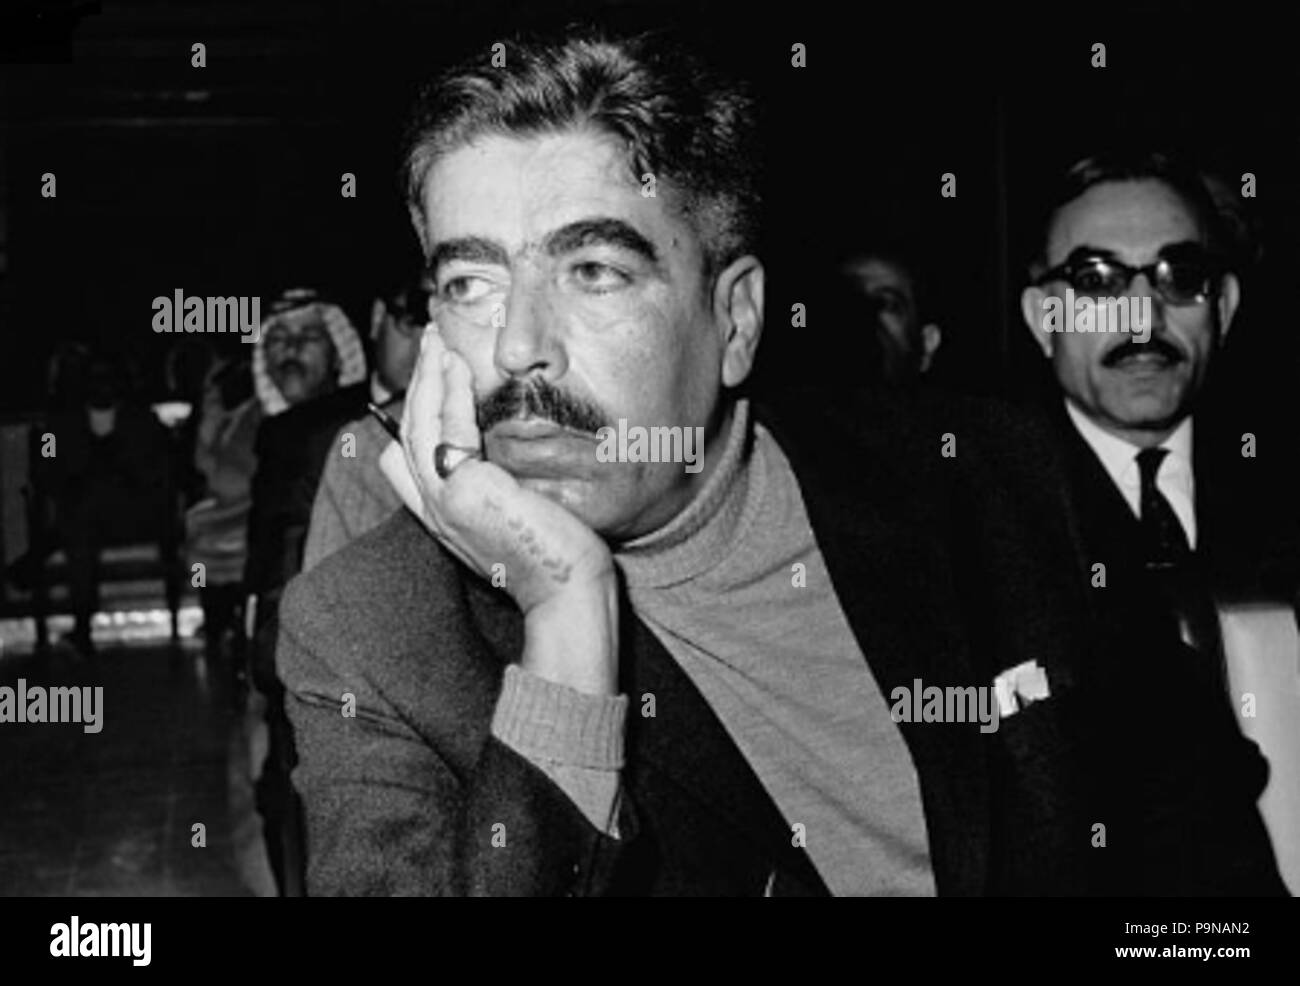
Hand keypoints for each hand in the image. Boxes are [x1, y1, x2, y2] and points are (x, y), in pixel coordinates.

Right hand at [379, 325, 618, 692]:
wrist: (566, 589)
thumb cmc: (555, 557)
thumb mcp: (516, 517)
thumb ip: (498, 486)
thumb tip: (505, 456)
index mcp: (442, 515)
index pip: (404, 460)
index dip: (413, 415)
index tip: (432, 378)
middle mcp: (433, 508)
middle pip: (408, 433)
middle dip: (417, 384)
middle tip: (431, 345)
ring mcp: (443, 500)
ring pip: (419, 424)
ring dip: (428, 378)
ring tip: (438, 344)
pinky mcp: (463, 490)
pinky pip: (447, 427)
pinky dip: (449, 393)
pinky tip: (458, 366)